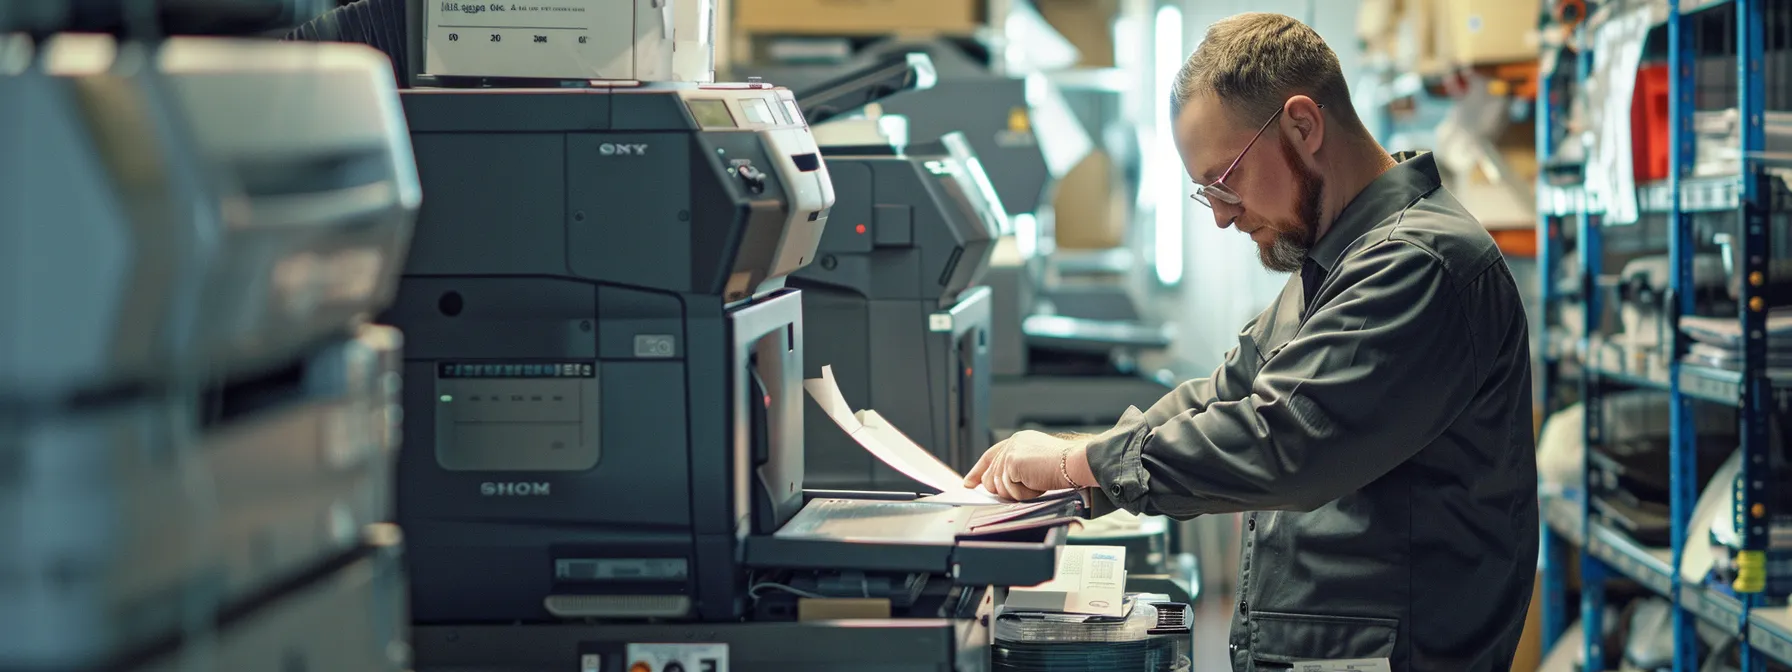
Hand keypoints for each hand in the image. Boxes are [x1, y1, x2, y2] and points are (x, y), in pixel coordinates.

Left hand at [963, 430, 1091, 500]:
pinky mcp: (1012, 462)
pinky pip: (1009, 489)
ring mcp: (1011, 452)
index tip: (969, 483)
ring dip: (1019, 493)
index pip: (991, 456)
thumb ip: (1018, 470)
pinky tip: (1037, 485)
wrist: (1075, 463)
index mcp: (1019, 440)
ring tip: (1038, 484)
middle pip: (991, 476)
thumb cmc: (1065, 468)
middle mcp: (1012, 443)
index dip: (978, 471)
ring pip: (999, 486)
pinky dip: (1024, 494)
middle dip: (1004, 491)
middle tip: (1026, 492)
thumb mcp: (1037, 465)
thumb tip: (998, 485)